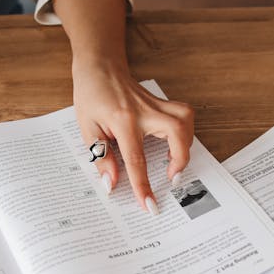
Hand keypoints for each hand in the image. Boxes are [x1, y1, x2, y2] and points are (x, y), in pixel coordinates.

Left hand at [72, 59, 193, 212]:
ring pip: (185, 121)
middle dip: (180, 159)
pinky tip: (174, 144)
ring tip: (173, 162)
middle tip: (171, 177)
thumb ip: (102, 157)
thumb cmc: (91, 96)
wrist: (100, 67)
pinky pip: (184, 116)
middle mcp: (145, 111)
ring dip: (185, 144)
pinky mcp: (163, 102)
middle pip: (176, 132)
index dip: (143, 186)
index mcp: (123, 121)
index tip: (150, 206)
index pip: (136, 160)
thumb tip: (112, 184)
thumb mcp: (87, 128)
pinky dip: (185, 132)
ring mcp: (156, 104)